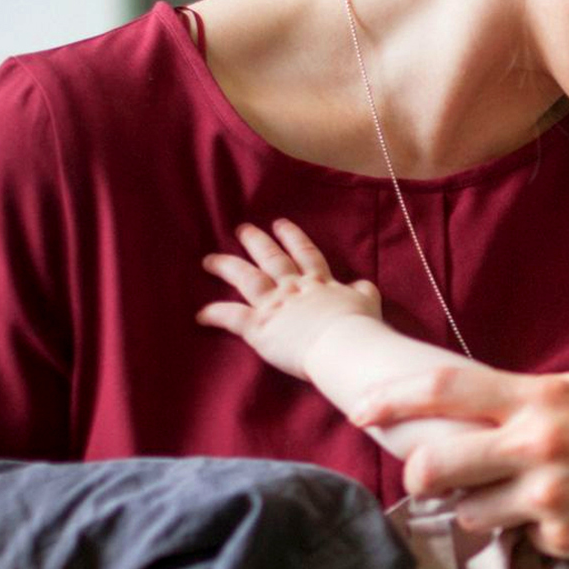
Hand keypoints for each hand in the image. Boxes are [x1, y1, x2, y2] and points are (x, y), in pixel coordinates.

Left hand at [200, 220, 382, 379]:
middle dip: (256, 242)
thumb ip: (362, 291)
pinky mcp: (260, 326)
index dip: (292, 237)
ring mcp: (274, 304)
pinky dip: (215, 314)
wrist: (344, 344)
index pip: (305, 254)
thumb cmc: (360, 327)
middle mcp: (293, 287)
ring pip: (246, 278)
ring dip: (227, 267)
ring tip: (210, 260)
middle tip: (242, 229)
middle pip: (271, 259)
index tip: (280, 224)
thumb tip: (362, 285)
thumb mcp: (368, 302)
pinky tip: (200, 314)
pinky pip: (232, 317)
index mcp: (320, 282)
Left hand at [350, 364, 568, 568]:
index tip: (360, 408)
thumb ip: (544, 390)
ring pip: (472, 512)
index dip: (393, 398)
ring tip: (530, 493)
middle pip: (436, 464)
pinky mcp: (566, 542)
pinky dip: (537, 531)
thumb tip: (496, 395)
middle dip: (421, 473)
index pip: (447, 389)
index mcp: (545, 398)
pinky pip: (526, 540)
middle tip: (430, 476)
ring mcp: (549, 501)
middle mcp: (539, 448)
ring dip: (484, 507)